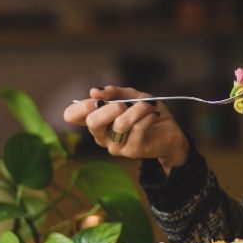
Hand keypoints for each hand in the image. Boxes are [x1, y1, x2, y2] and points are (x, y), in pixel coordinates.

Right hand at [63, 86, 188, 173]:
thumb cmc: (147, 114)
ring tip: (148, 106)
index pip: (72, 116)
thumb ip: (114, 92)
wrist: (170, 132)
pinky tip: (153, 115)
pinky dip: (148, 116)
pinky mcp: (132, 151)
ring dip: (137, 109)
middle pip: (92, 122)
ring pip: (120, 124)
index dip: (80, 105)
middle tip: (124, 104)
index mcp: (97, 121)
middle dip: (110, 107)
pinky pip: (138, 128)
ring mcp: (115, 146)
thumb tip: (94, 91)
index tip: (97, 99)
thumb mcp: (131, 96)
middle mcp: (101, 136)